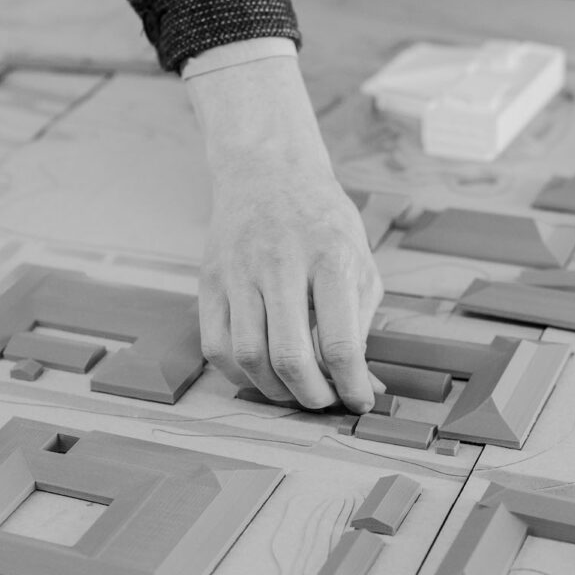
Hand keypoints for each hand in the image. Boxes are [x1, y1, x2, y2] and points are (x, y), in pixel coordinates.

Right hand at [186, 54, 382, 409]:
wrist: (267, 171)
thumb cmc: (323, 223)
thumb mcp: (360, 261)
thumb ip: (362, 322)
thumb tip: (364, 385)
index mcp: (330, 258)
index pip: (340, 342)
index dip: (351, 386)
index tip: (360, 403)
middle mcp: (281, 263)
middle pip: (289, 357)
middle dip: (311, 397)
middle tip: (324, 403)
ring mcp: (239, 271)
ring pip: (247, 357)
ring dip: (274, 391)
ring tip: (293, 391)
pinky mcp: (209, 280)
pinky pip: (215, 346)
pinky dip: (239, 374)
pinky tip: (260, 373)